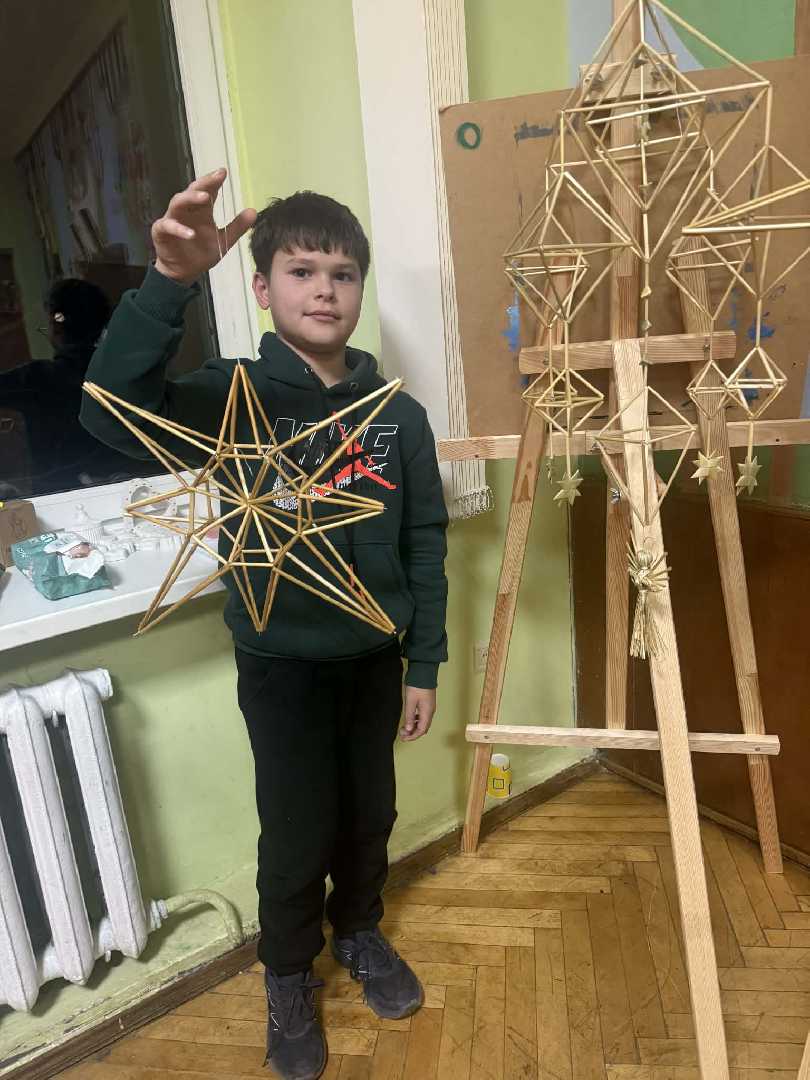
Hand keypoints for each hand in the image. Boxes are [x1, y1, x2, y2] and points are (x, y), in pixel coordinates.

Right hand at [152, 168, 256, 284]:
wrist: (184, 272)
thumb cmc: (201, 253)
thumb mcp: (224, 240)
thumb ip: (237, 226)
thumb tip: (253, 211)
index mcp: (201, 210)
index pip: (208, 191)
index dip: (214, 181)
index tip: (223, 172)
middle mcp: (187, 210)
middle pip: (193, 191)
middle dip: (204, 183)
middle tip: (216, 178)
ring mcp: (172, 219)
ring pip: (178, 202)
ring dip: (191, 198)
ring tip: (206, 198)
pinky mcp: (161, 232)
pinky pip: (167, 226)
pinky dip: (178, 229)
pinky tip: (190, 234)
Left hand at [400, 687, 435, 740]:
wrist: (424, 673)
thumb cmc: (417, 686)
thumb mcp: (410, 702)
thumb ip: (409, 716)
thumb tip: (408, 729)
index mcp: (427, 713)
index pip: (421, 730)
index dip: (412, 736)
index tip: (403, 738)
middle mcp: (430, 712)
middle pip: (423, 728)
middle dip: (412, 733)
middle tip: (402, 733)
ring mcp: (430, 708)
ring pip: (423, 723)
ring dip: (414, 727)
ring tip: (404, 727)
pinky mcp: (428, 704)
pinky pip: (423, 717)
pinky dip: (416, 721)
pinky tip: (409, 719)